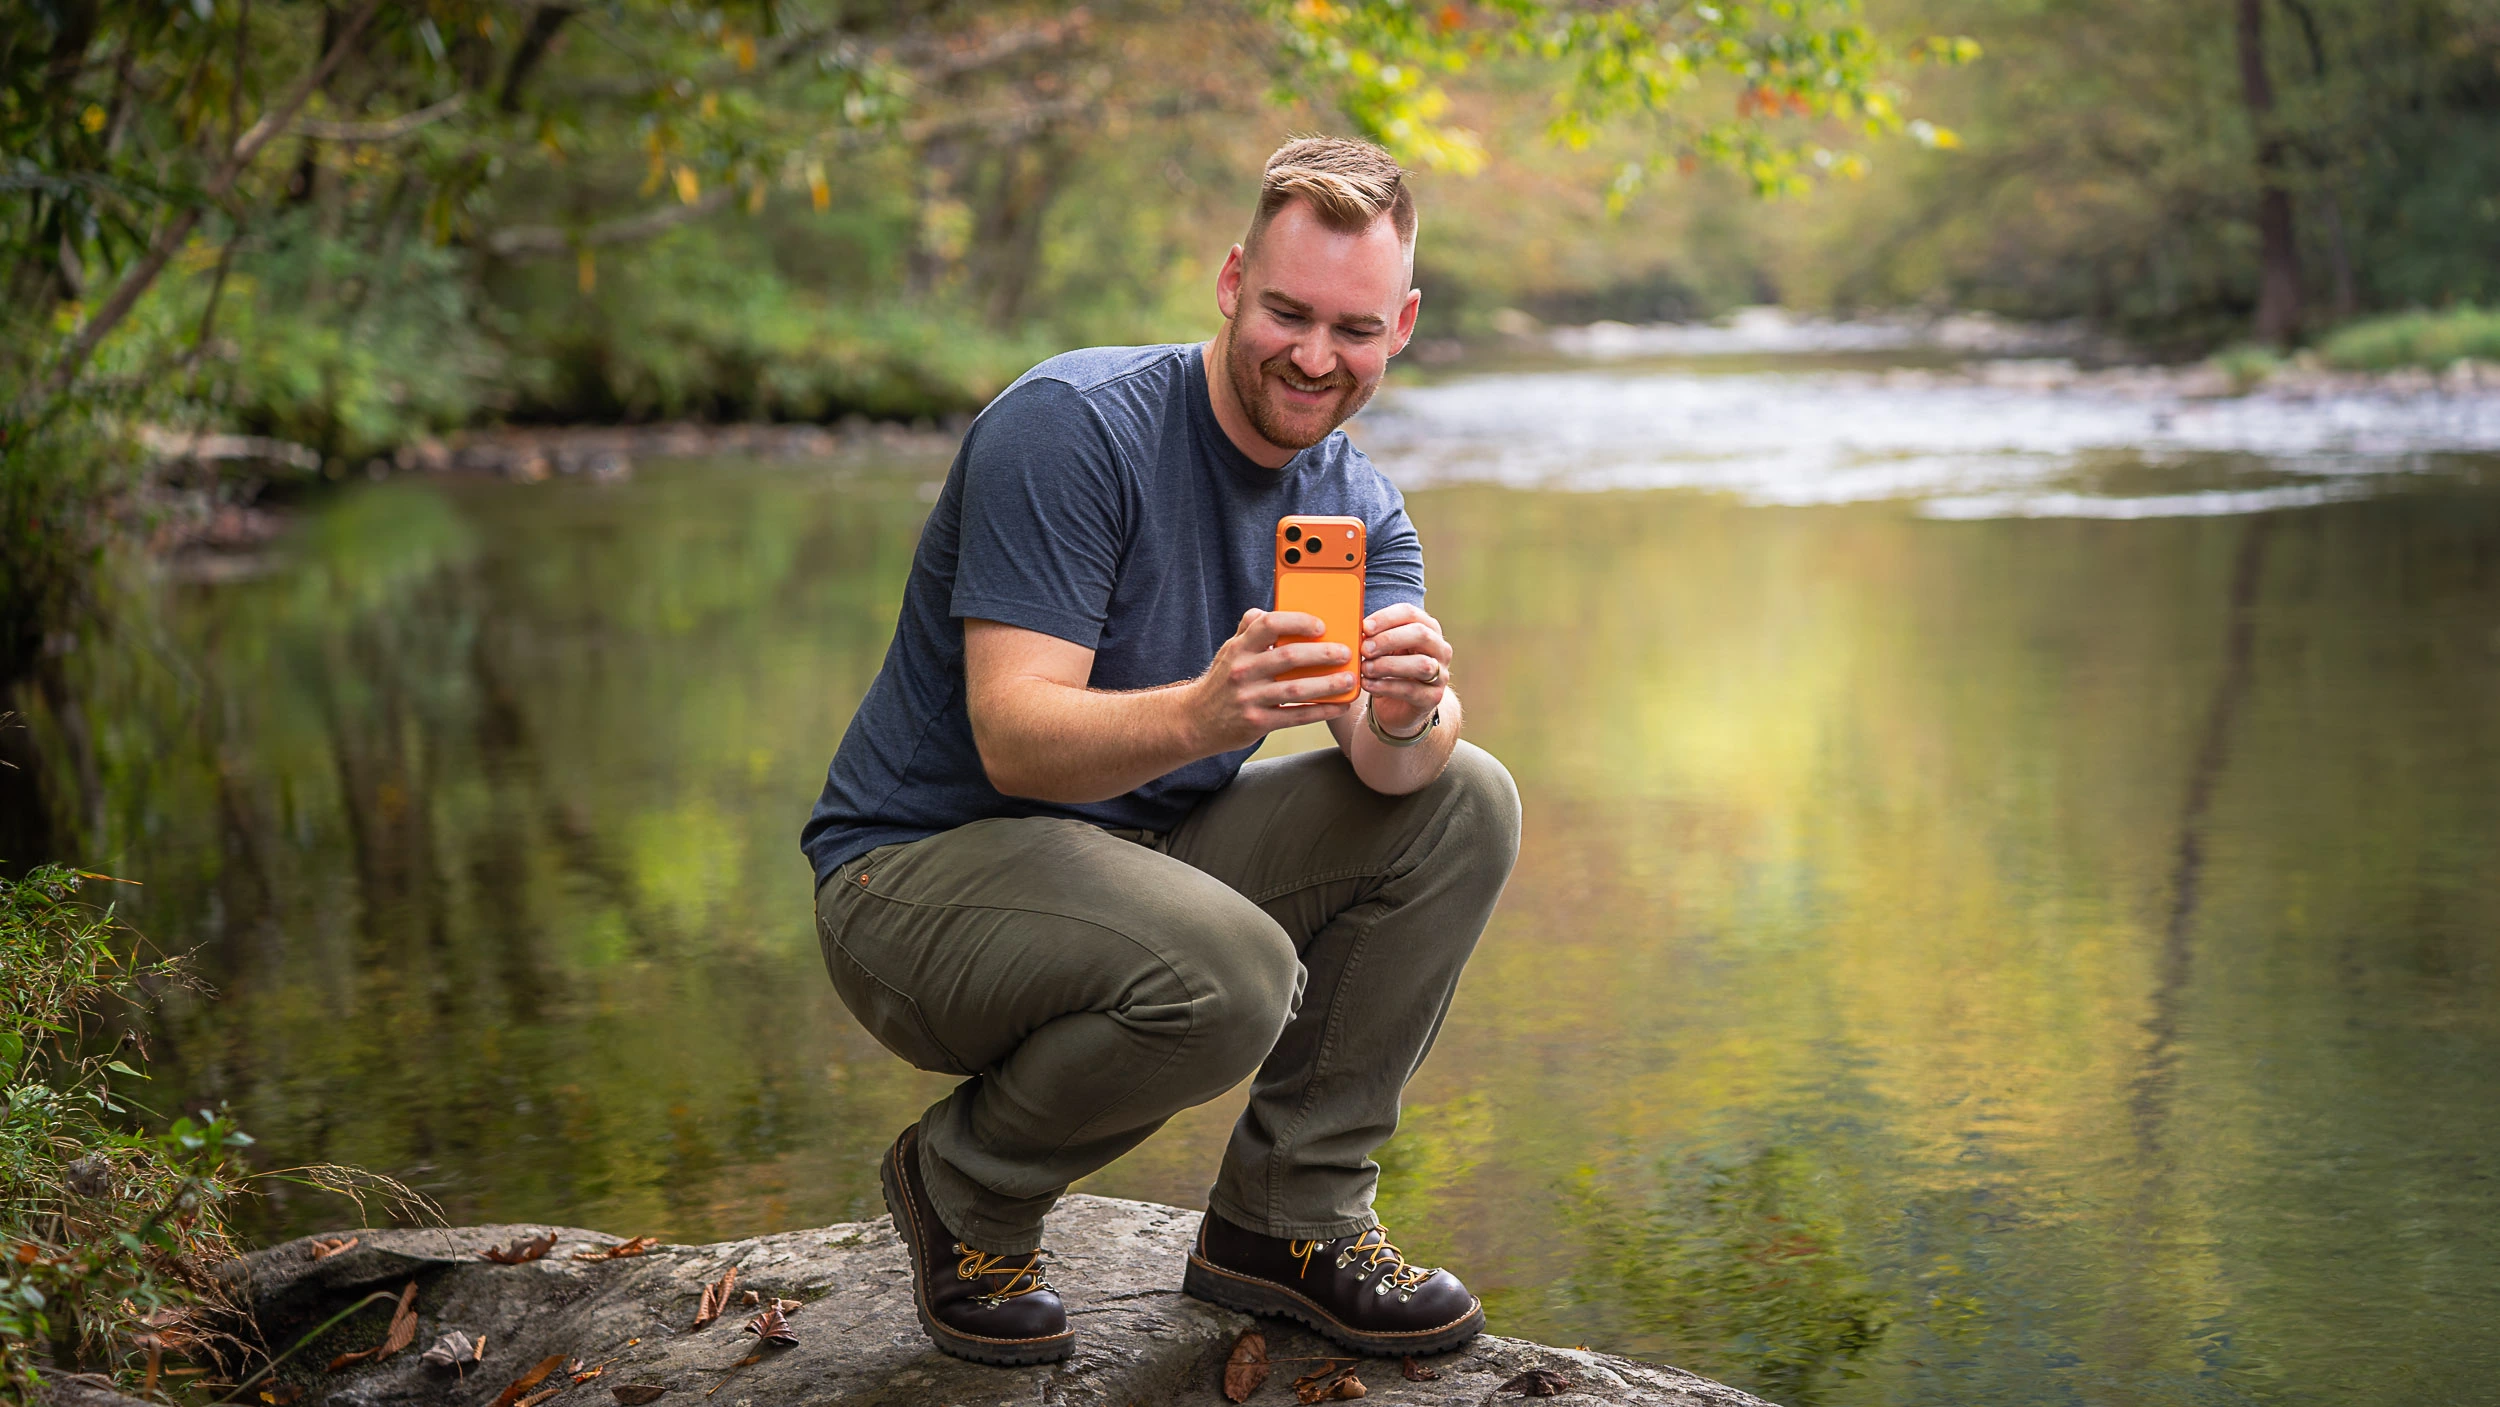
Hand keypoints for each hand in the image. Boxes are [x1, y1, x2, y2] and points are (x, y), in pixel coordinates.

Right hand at [1188, 609, 1356, 751]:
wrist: (1195, 722)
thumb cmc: (1221, 683)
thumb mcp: (1229, 652)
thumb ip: (1248, 630)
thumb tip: (1264, 610)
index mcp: (1239, 648)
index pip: (1269, 624)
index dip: (1298, 621)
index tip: (1321, 625)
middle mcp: (1243, 671)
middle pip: (1289, 657)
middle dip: (1323, 654)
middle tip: (1346, 652)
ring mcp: (1250, 698)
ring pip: (1297, 689)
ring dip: (1328, 684)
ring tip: (1349, 680)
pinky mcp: (1257, 723)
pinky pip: (1296, 716)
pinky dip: (1321, 711)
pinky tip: (1338, 706)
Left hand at [1358, 603, 1449, 735]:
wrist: (1399, 706)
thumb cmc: (1389, 669)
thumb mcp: (1383, 649)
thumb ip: (1374, 637)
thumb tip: (1357, 629)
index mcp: (1428, 628)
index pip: (1410, 614)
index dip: (1386, 618)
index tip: (1365, 627)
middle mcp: (1440, 649)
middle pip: (1421, 634)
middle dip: (1389, 639)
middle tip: (1365, 649)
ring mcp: (1441, 674)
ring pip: (1421, 664)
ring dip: (1388, 665)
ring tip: (1365, 669)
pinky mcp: (1433, 698)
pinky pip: (1411, 690)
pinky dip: (1386, 686)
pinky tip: (1368, 685)